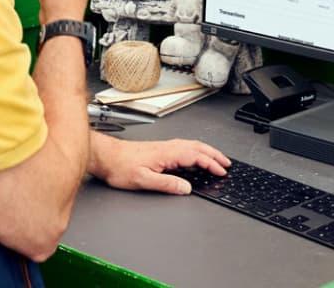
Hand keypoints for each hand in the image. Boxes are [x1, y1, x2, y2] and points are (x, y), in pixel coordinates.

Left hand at [92, 137, 231, 194]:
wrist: (106, 157)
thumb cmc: (120, 167)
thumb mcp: (143, 180)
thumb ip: (166, 184)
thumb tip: (186, 188)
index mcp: (167, 153)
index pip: (196, 156)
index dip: (211, 164)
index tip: (221, 171)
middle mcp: (167, 147)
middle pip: (197, 147)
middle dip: (214, 155)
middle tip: (227, 163)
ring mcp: (164, 147)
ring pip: (192, 145)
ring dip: (207, 151)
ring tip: (217, 159)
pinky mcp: (160, 149)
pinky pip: (185, 147)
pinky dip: (197, 151)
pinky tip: (196, 157)